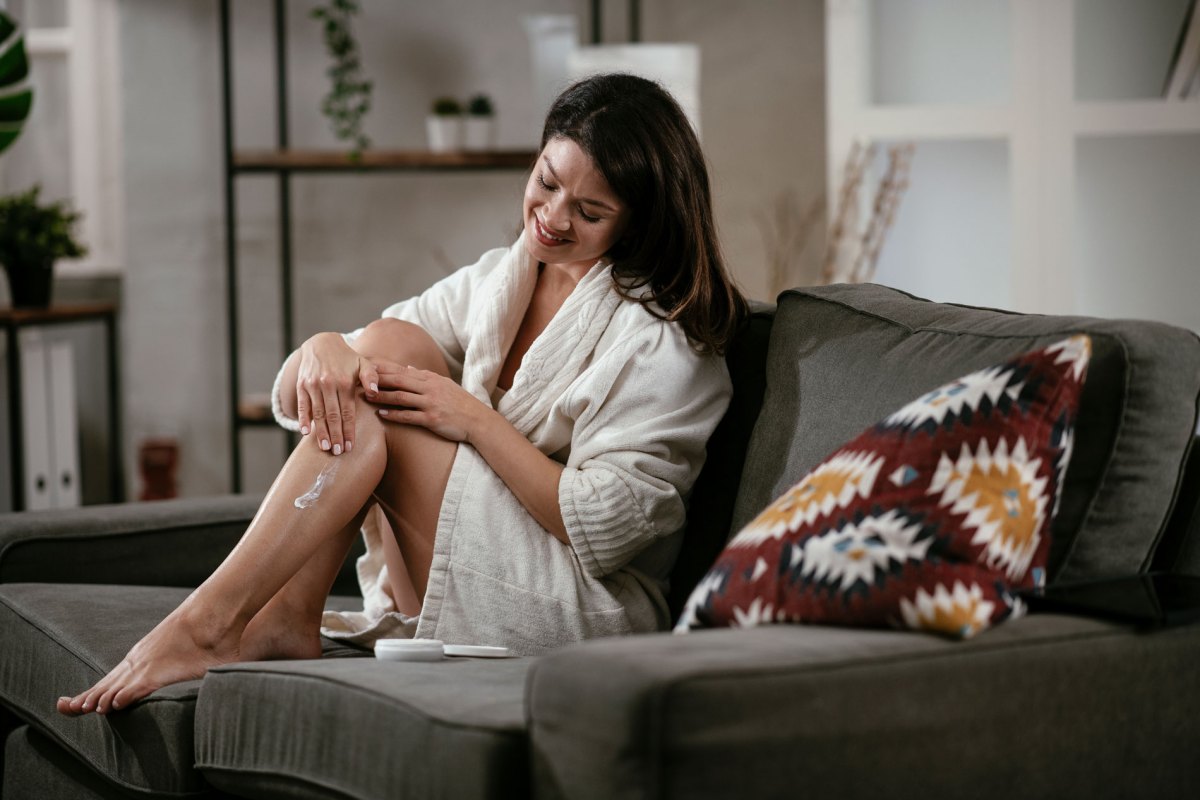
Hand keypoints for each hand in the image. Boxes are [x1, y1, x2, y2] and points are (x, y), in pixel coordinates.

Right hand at [294, 332, 380, 453]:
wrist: (321, 343)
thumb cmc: (347, 358)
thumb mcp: (364, 363)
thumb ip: (371, 377)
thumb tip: (375, 392)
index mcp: (345, 382)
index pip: (348, 412)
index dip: (349, 431)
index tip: (351, 446)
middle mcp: (328, 384)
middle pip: (333, 416)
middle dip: (335, 436)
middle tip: (338, 452)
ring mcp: (313, 385)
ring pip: (318, 413)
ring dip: (321, 432)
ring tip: (325, 447)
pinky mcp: (301, 385)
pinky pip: (303, 405)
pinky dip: (303, 419)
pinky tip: (305, 433)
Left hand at [370, 361, 486, 442]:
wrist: (478, 421)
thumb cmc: (460, 404)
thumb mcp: (445, 385)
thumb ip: (426, 377)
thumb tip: (409, 368)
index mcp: (431, 378)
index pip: (402, 370)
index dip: (383, 369)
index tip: (365, 367)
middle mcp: (430, 388)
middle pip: (398, 380)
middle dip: (377, 379)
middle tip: (358, 380)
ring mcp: (431, 403)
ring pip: (401, 397)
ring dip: (382, 396)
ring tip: (366, 396)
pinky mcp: (432, 418)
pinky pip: (409, 416)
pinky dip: (393, 414)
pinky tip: (381, 414)